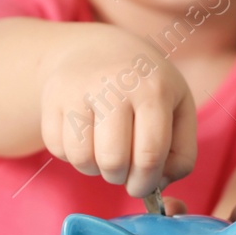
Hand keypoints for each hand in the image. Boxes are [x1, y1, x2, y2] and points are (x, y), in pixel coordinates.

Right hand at [39, 25, 197, 197]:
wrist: (100, 48)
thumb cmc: (147, 87)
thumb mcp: (179, 109)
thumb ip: (183, 153)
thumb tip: (160, 185)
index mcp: (154, 90)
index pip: (149, 156)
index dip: (146, 183)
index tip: (143, 186)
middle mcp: (115, 86)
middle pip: (113, 161)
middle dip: (119, 178)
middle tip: (122, 169)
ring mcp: (79, 89)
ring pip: (81, 159)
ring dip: (94, 169)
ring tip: (104, 152)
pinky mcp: (53, 96)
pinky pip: (57, 149)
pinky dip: (70, 155)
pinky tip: (84, 138)